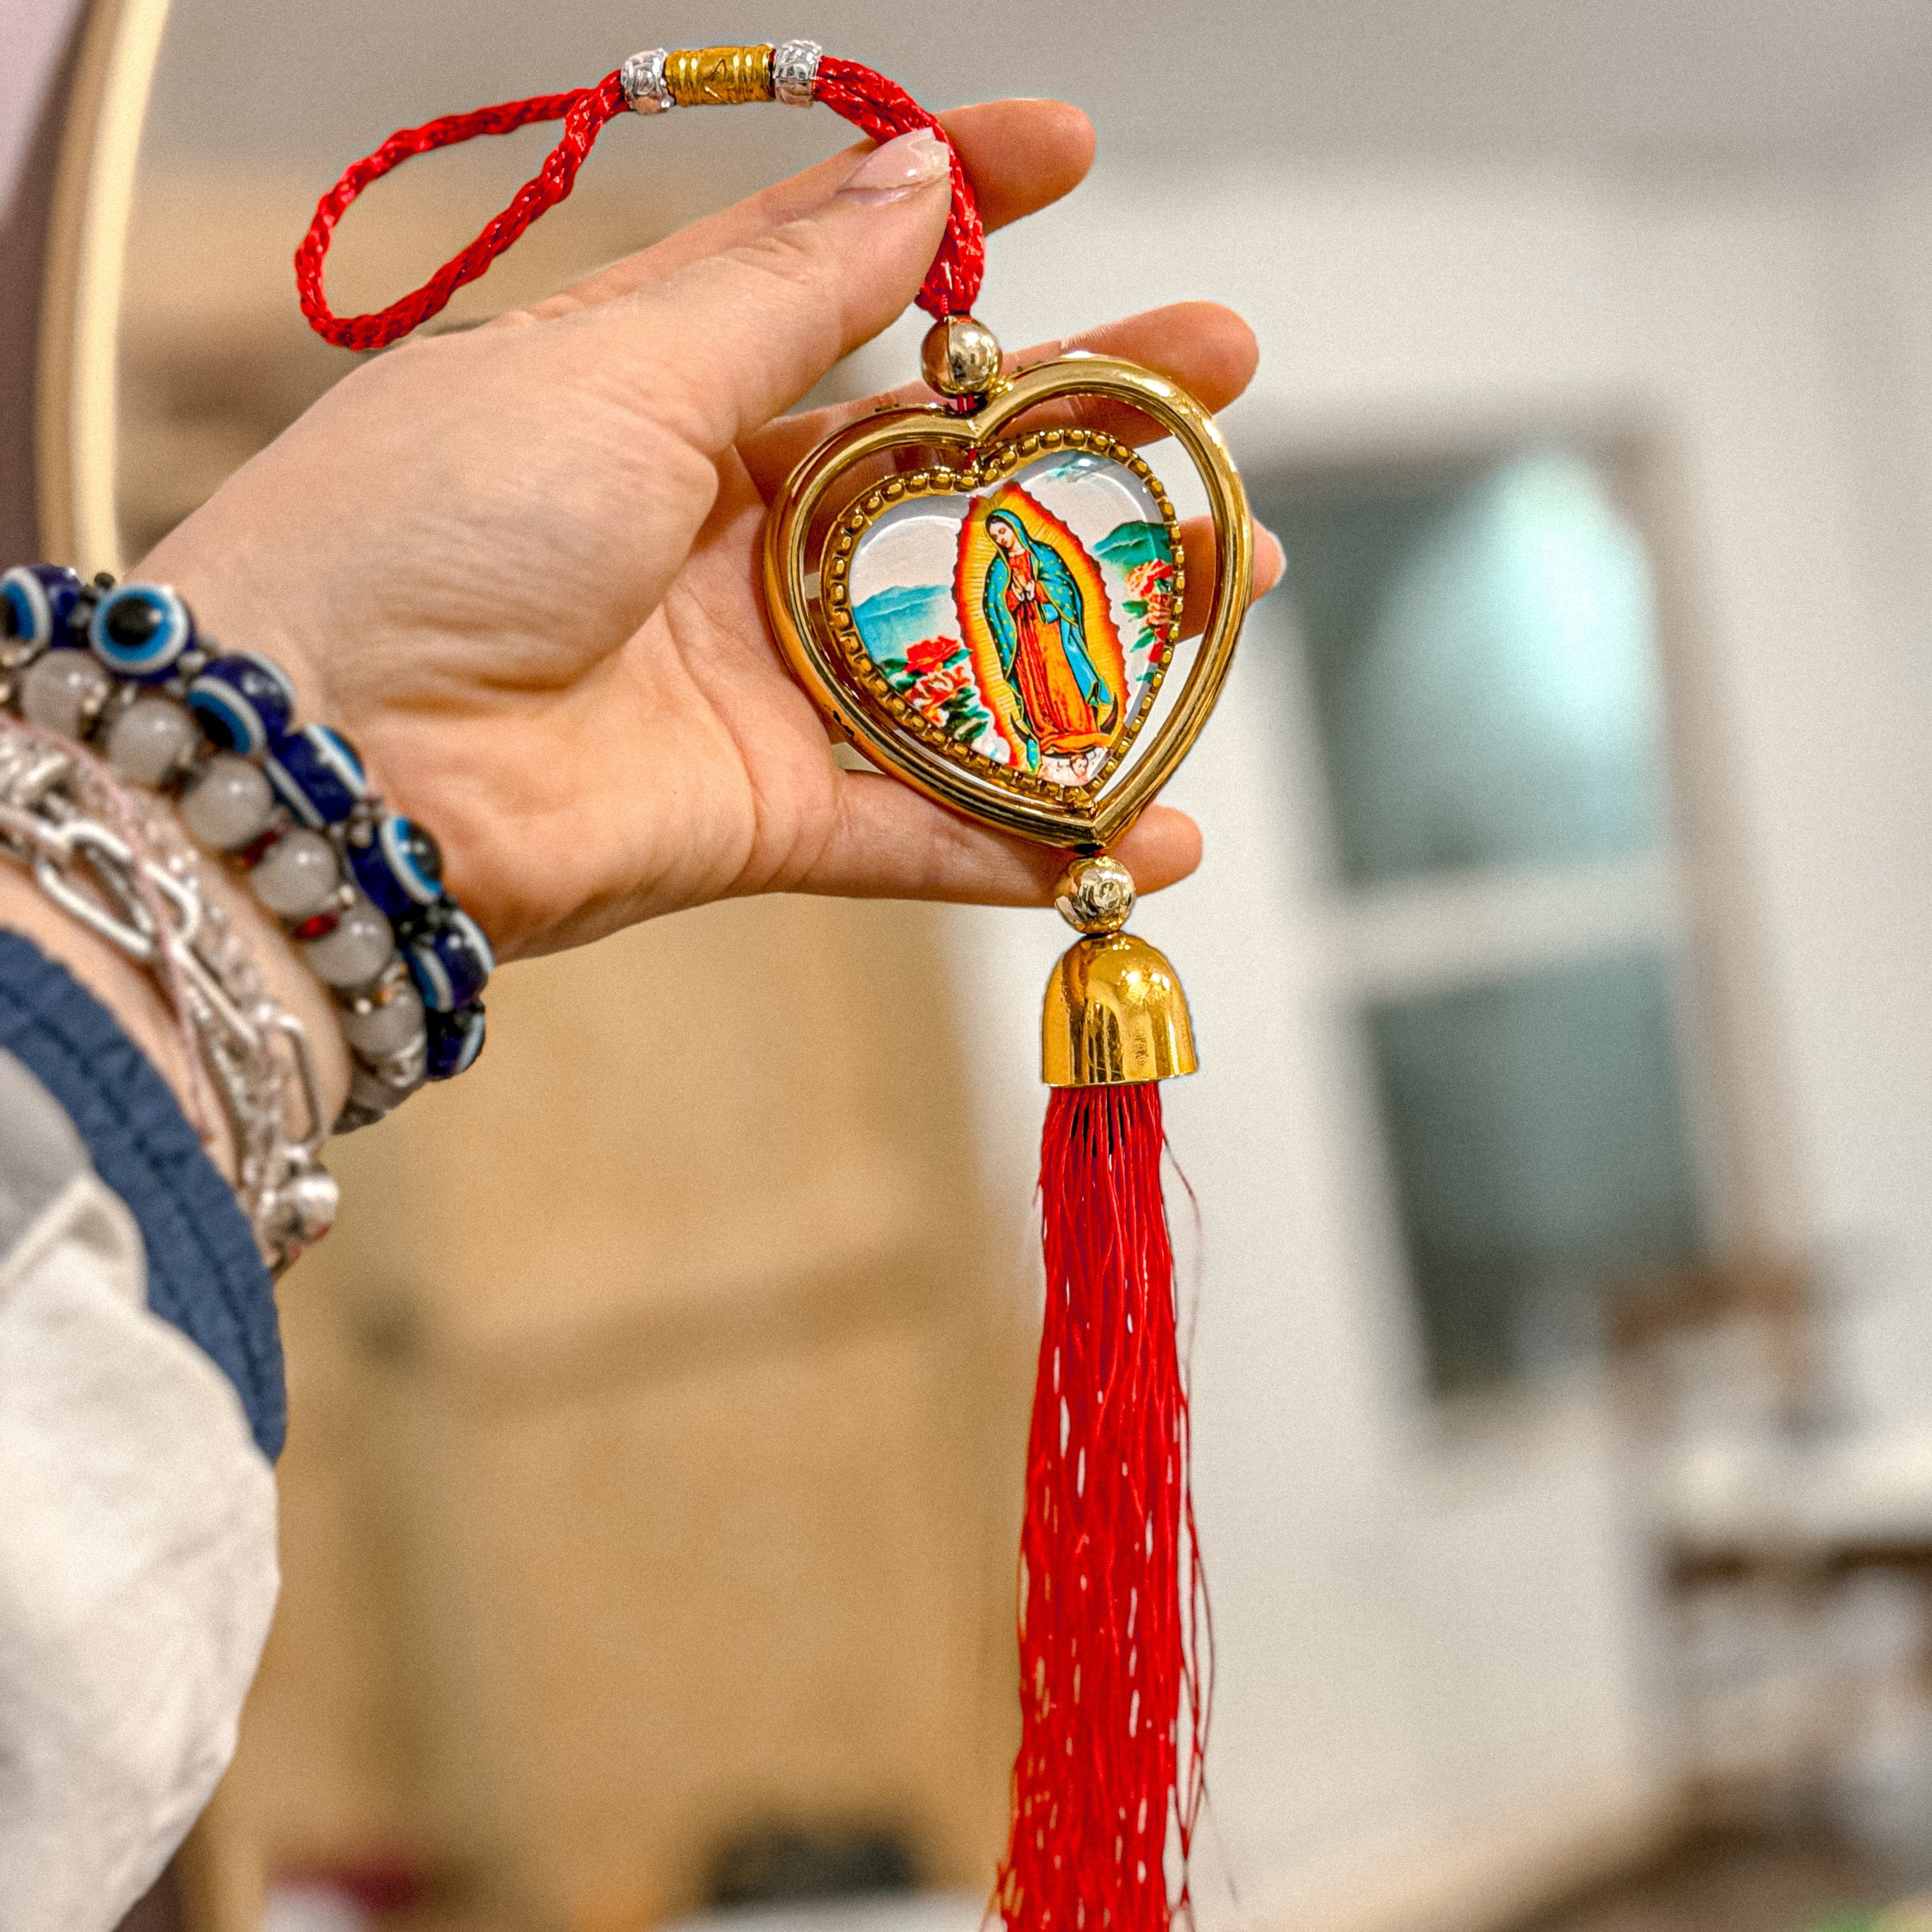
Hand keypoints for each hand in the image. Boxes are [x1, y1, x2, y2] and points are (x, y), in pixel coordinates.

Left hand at [141, 101, 1280, 961]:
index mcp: (661, 391)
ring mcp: (749, 676)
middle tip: (1221, 378)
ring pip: (959, 652)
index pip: (838, 280)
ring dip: (1099, 631)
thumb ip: (780, 295)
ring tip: (1227, 594)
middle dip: (1085, 425)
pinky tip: (1152, 824)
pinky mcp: (762, 814)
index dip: (953, 212)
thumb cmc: (431, 520)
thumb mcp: (614, 366)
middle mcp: (717, 530)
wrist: (325, 757)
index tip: (1066, 156)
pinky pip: (922, 827)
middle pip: (941, 472)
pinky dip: (1031, 839)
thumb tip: (911, 180)